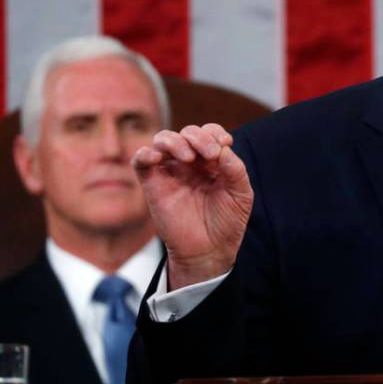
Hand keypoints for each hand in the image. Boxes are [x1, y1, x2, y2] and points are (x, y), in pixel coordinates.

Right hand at [132, 124, 253, 289]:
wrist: (209, 250)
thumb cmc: (227, 222)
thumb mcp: (241, 194)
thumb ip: (235, 169)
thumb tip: (224, 148)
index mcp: (212, 161)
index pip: (209, 133)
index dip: (215, 133)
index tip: (224, 144)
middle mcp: (191, 162)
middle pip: (188, 133)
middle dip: (199, 137)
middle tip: (209, 154)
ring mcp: (171, 171)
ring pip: (164, 140)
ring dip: (175, 141)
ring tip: (188, 157)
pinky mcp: (152, 184)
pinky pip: (141, 160)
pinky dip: (145, 153)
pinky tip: (156, 157)